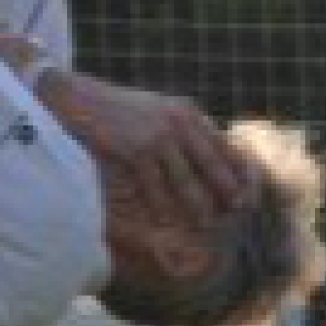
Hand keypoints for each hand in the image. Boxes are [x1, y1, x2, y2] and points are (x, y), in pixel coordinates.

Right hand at [35, 69, 256, 224]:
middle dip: (226, 193)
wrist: (77, 99)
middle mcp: (179, 122)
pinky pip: (155, 188)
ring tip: (207, 227)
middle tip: (236, 215)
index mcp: (187, 112)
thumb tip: (203, 158)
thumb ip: (182, 128)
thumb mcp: (157, 110)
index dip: (239, 172)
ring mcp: (158, 136)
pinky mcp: (136, 151)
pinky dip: (162, 208)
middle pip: (212, 166)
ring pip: (186, 182)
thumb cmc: (116, 109)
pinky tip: (167, 223)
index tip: (247, 194)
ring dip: (197, 207)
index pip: (224, 145)